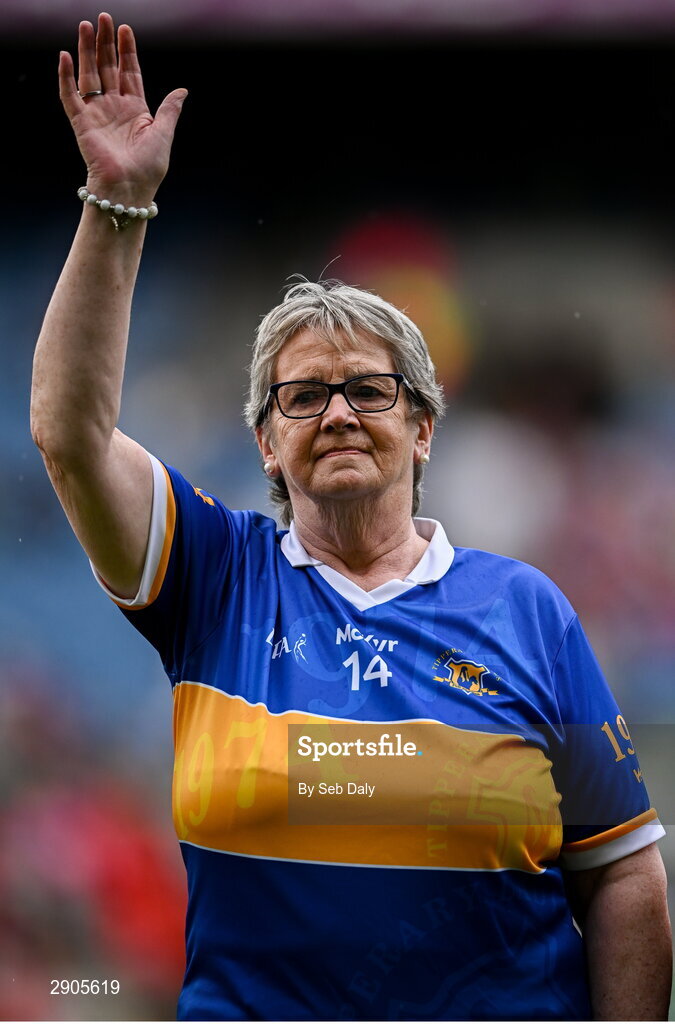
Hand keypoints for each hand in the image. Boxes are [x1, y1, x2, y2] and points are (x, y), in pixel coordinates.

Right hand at [59, 12, 186, 203]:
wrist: (130, 188)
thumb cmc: (149, 168)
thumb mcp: (163, 133)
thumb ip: (170, 109)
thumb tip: (183, 90)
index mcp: (136, 109)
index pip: (129, 72)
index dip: (127, 50)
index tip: (125, 28)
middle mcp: (115, 108)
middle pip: (107, 67)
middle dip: (105, 43)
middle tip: (103, 18)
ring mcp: (97, 114)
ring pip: (89, 74)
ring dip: (86, 51)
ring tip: (85, 26)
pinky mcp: (81, 123)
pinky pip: (70, 96)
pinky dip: (66, 76)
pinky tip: (66, 56)